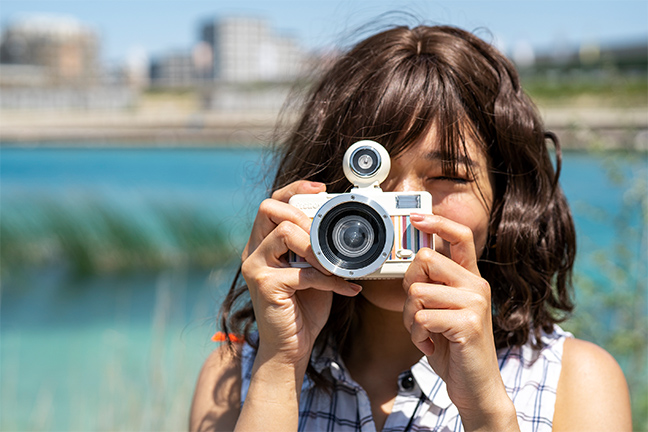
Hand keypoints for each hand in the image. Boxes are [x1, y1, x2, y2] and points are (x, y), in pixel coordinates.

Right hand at [241, 180, 361, 365]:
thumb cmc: (303, 308)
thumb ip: (318, 248)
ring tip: (334, 266)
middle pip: (269, 209)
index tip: (320, 189)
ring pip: (284, 234)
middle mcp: (253, 251)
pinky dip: (329, 280)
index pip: (272, 203)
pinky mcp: (264, 286)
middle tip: (324, 237)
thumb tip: (343, 227)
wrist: (291, 347)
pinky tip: (347, 289)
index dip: (294, 190)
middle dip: (302, 215)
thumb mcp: (313, 270)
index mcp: (263, 243)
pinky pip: (302, 272)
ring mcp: (255, 267)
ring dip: (316, 248)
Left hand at [402, 213, 517, 429]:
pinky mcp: (468, 323)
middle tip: (417, 313)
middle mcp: (476, 285)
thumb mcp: (441, 310)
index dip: (437, 223)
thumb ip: (432, 286)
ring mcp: (475, 303)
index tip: (416, 218)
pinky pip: (422, 317)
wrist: (475, 387)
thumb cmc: (453, 347)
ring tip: (425, 334)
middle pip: (425, 260)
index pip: (460, 237)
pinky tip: (430, 345)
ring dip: (410, 318)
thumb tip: (413, 261)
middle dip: (409, 288)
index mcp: (470, 278)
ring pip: (417, 292)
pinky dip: (417, 335)